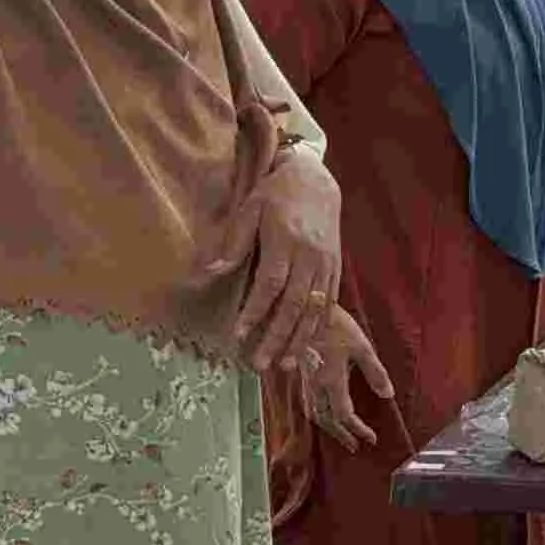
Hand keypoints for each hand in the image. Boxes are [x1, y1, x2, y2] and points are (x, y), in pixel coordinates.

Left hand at [212, 146, 342, 374]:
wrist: (316, 179)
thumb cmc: (275, 193)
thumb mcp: (249, 209)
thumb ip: (234, 243)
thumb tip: (210, 273)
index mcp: (286, 241)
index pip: (270, 284)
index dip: (255, 312)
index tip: (238, 335)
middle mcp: (309, 255)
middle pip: (294, 303)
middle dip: (277, 336)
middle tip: (261, 363)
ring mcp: (326, 262)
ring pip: (314, 307)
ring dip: (301, 338)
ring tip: (287, 364)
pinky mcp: (335, 265)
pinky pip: (329, 300)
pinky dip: (319, 324)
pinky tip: (309, 342)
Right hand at [298, 303, 393, 451]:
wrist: (304, 309)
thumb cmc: (336, 326)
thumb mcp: (361, 346)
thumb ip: (375, 372)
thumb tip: (388, 395)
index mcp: (331, 382)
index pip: (344, 415)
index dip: (358, 429)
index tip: (371, 439)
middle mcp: (315, 387)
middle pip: (326, 420)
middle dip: (341, 435)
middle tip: (355, 446)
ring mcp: (304, 382)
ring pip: (314, 413)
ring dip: (328, 427)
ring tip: (341, 435)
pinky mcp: (299, 375)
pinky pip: (307, 403)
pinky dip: (317, 415)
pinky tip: (323, 413)